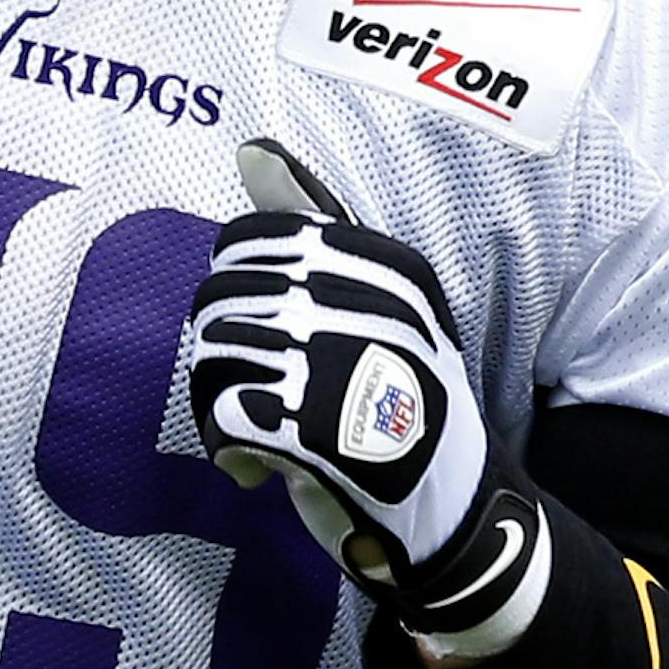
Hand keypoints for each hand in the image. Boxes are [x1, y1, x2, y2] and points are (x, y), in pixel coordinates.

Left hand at [185, 139, 549, 658]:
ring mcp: (351, 364)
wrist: (453, 517)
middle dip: (217, 354)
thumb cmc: (397, 408)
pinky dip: (228, 448)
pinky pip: (226, 411)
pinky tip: (256, 468)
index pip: (249, 239)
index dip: (231, 295)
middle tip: (253, 394)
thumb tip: (251, 150)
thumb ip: (310, 228)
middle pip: (220, 296)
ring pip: (215, 352)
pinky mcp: (325, 430)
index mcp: (385, 266)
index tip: (264, 337)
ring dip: (218, 404)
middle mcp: (372, 303)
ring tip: (258, 434)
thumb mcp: (369, 308)